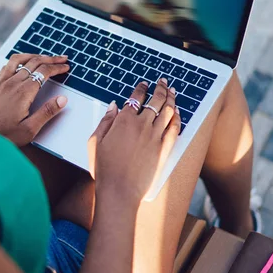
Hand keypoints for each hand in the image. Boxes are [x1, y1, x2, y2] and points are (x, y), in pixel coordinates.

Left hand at [0, 54, 69, 145]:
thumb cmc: (4, 136)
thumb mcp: (30, 129)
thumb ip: (47, 112)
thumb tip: (62, 99)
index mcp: (23, 92)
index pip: (44, 72)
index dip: (57, 67)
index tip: (66, 67)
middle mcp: (11, 83)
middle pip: (34, 62)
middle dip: (50, 58)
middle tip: (62, 58)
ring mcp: (1, 82)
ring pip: (19, 60)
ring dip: (33, 55)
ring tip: (43, 56)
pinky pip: (6, 65)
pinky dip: (18, 60)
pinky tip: (21, 64)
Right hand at [88, 78, 180, 202]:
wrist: (119, 190)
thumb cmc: (104, 168)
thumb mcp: (95, 141)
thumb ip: (105, 121)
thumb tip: (113, 106)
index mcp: (123, 120)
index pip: (136, 97)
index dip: (141, 88)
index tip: (144, 84)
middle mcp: (142, 125)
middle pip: (155, 100)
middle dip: (160, 88)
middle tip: (163, 82)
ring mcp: (155, 136)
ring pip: (168, 111)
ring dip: (171, 98)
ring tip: (173, 91)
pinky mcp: (164, 149)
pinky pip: (174, 128)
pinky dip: (177, 117)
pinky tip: (178, 112)